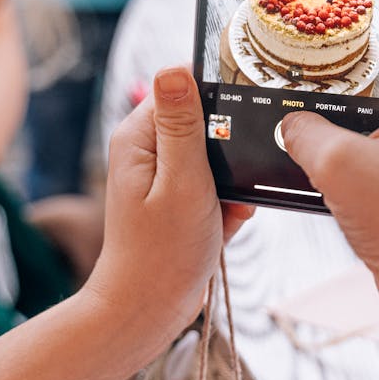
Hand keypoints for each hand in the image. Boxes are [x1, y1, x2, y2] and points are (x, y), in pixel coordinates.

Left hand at [85, 67, 252, 367]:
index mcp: (140, 135)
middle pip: (208, 121)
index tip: (238, 130)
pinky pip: (218, 186)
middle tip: (229, 187)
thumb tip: (174, 67)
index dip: (219, 103)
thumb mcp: (182, 181)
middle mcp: (148, 149)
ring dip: (232, 184)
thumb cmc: (162, 253)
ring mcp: (164, 175)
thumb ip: (183, 125)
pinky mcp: (179, 198)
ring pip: (219, 156)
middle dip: (230, 153)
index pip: (185, 87)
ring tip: (226, 211)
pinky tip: (225, 225)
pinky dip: (229, 205)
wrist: (148, 313)